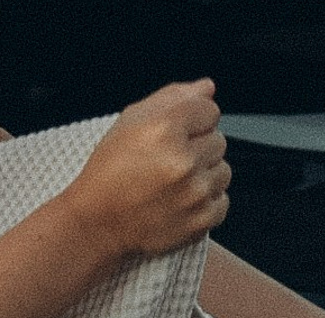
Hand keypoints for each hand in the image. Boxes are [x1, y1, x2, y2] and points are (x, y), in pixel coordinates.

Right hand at [64, 81, 229, 260]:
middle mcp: (184, 161)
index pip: (210, 110)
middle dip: (199, 146)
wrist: (100, 222)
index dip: (194, 119)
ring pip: (224, 171)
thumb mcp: (132, 121)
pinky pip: (222, 200)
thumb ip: (173, 98)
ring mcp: (196, 194)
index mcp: (165, 129)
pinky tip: (181, 200)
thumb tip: (207, 88)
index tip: (179, 131)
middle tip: (170, 160)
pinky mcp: (203, 220)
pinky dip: (206, 200)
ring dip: (205, 173)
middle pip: (219, 140)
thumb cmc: (111, 170)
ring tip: (176, 181)